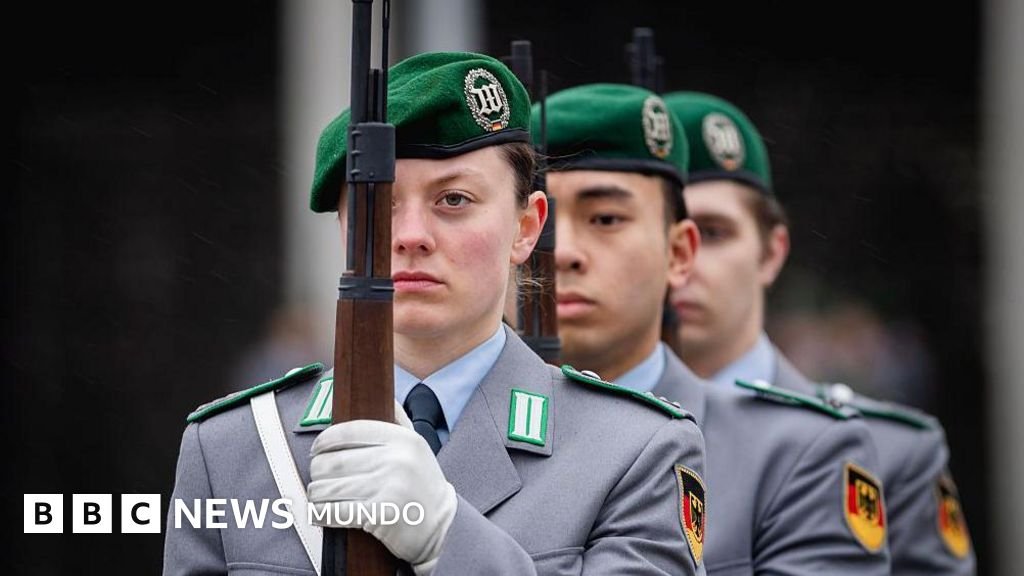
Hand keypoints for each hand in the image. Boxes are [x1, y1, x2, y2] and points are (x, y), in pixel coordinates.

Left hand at [308, 418, 456, 574]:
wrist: (441, 525)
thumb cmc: (421, 483)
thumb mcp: (416, 445)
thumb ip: (397, 418)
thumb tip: (380, 390)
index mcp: (402, 439)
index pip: (350, 431)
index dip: (325, 439)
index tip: (317, 448)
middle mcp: (396, 460)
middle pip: (334, 461)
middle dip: (318, 471)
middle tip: (318, 476)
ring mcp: (388, 487)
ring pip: (330, 488)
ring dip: (317, 494)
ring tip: (318, 495)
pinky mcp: (380, 515)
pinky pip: (336, 512)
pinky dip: (321, 514)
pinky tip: (320, 514)